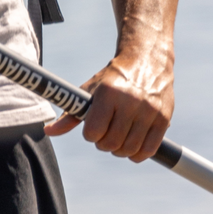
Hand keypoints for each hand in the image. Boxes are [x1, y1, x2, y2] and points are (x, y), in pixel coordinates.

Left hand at [44, 51, 173, 162]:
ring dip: (120, 151)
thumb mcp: (90, 90)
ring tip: (118, 139)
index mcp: (108, 93)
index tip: (92, 128)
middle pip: (111, 144)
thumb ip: (70, 113)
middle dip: (103, 144)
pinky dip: (137, 154)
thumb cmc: (112, 77)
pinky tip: (132, 145)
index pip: (93, 131)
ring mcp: (149, 111)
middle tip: (104, 135)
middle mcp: (130, 102)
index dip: (90, 134)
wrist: (146, 59)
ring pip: (130, 150)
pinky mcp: (163, 119)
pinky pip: (148, 150)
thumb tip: (49, 131)